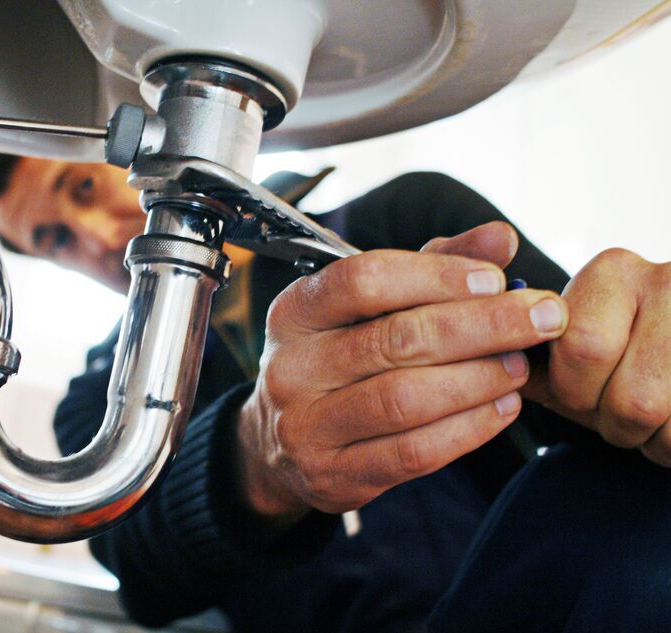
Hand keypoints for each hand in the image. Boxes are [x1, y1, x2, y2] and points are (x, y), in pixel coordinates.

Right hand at [235, 223, 569, 525]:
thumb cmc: (338, 358)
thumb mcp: (367, 307)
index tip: (496, 278)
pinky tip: (502, 408)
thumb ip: (431, 267)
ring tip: (521, 365)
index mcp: (295, 312)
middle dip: (482, 326)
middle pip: (395, 340)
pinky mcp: (333, 476)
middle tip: (542, 317)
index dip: (436, 276)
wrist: (279, 445)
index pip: (363, 281)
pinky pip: (412, 453)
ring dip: (478, 379)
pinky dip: (468, 429)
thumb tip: (500, 237)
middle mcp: (291, 368)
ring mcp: (306, 427)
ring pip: (406, 399)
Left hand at [529, 249, 670, 465]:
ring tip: (655, 418)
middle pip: (631, 396)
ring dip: (653, 440)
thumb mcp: (584, 348)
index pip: (580, 348)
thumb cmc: (629, 358)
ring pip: (664, 416)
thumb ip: (540, 361)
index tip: (582, 391)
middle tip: (620, 413)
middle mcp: (670, 281)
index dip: (575, 391)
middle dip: (614, 423)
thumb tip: (497, 364)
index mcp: (613, 272)